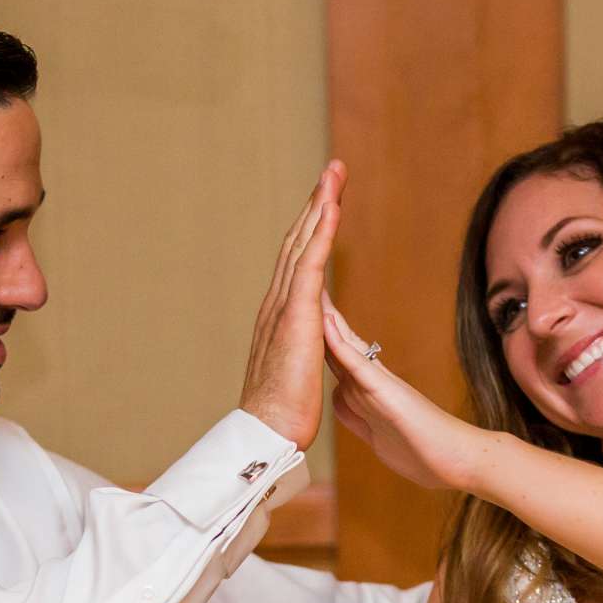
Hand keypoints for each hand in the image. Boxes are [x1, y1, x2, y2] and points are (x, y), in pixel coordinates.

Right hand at [238, 161, 344, 448]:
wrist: (268, 431)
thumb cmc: (283, 413)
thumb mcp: (297, 373)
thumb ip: (302, 351)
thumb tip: (306, 348)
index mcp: (281, 315)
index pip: (299, 262)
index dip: (312, 229)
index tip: (326, 202)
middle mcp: (277, 302)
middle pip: (298, 240)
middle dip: (316, 203)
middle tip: (332, 171)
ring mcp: (284, 305)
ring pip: (303, 242)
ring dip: (319, 204)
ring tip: (334, 174)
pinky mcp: (295, 313)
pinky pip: (310, 262)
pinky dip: (321, 231)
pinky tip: (332, 206)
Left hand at [322, 296, 495, 494]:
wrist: (459, 461)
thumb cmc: (424, 453)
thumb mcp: (378, 435)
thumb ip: (358, 415)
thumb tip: (339, 399)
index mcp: (367, 393)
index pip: (337, 358)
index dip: (318, 337)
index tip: (301, 316)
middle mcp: (371, 383)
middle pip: (338, 343)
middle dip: (319, 317)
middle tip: (304, 285)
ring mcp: (379, 385)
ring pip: (344, 346)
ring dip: (326, 319)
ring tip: (311, 287)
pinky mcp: (387, 392)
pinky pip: (358, 364)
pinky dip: (340, 343)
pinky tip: (327, 322)